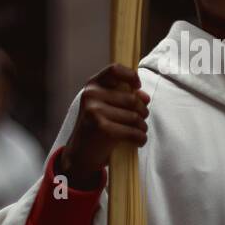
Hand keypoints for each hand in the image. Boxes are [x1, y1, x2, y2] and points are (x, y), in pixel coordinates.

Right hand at [60, 64, 149, 183]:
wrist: (80, 155)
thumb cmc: (96, 128)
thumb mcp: (105, 108)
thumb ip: (123, 97)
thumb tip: (144, 96)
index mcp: (92, 86)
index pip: (114, 69)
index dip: (131, 76)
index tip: (137, 87)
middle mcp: (91, 95)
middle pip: (132, 99)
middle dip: (142, 112)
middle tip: (141, 120)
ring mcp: (95, 111)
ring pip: (134, 116)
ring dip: (142, 127)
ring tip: (139, 131)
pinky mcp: (102, 127)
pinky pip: (132, 131)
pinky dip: (140, 138)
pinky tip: (138, 141)